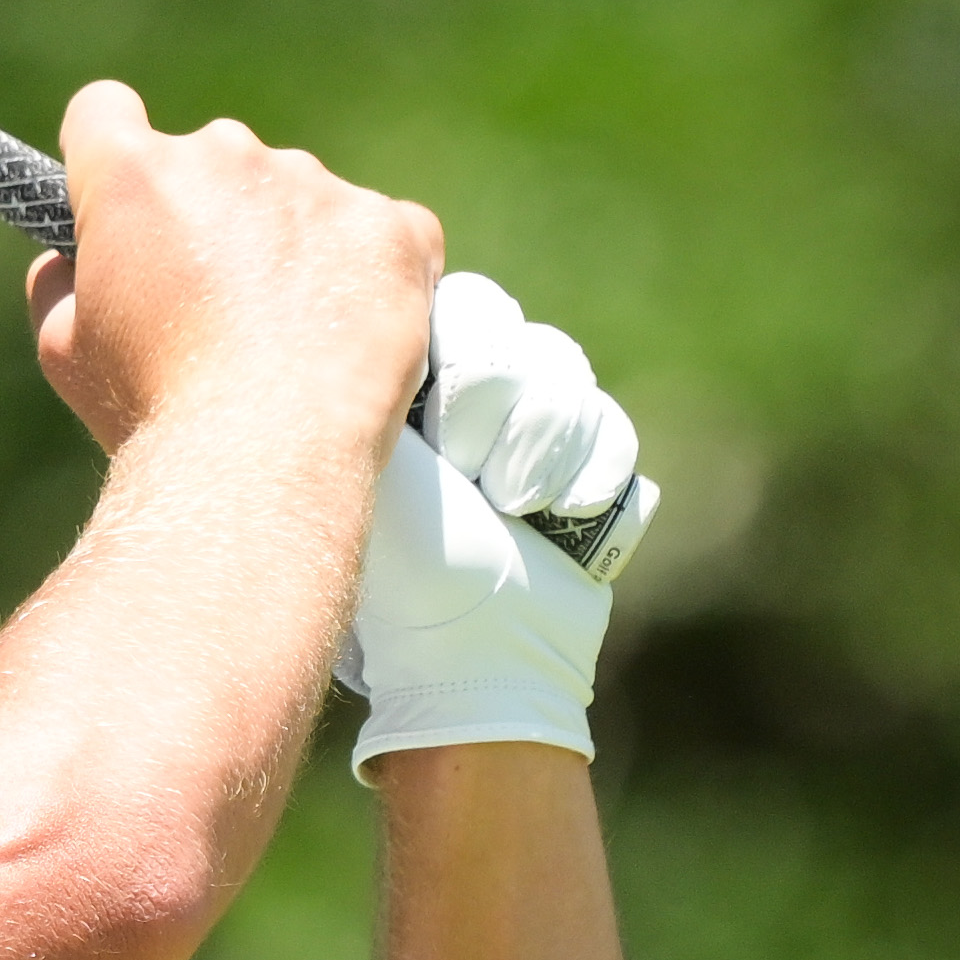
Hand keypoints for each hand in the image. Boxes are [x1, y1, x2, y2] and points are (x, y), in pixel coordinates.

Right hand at [26, 84, 439, 461]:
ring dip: (290, 243)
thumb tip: (70, 261)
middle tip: (215, 300)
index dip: (107, 153)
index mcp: (135, 174)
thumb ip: (59, 282)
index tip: (123, 199)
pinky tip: (350, 331)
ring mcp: (319, 187)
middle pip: (210, 160)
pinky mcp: (393, 229)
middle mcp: (227, 156)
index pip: (104, 111)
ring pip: (298, 197)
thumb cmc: (153, 410)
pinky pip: (381, 230)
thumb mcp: (62, 349)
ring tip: (289, 336)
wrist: (263, 462)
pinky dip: (367, 271)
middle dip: (208, 214)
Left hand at [333, 275, 638, 780]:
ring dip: (540, 449)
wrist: (471, 661)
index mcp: (406, 385)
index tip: (440, 432)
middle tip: (472, 473)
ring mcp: (532, 431)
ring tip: (509, 507)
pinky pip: (610, 427)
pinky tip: (551, 519)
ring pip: (564, 373)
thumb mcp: (363, 461)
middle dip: (500, 407)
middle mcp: (468, 398)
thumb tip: (349, 298)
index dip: (461, 360)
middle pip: (513, 333)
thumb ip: (359, 377)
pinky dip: (586, 477)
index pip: (455, 308)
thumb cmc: (396, 572)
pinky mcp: (588, 468)